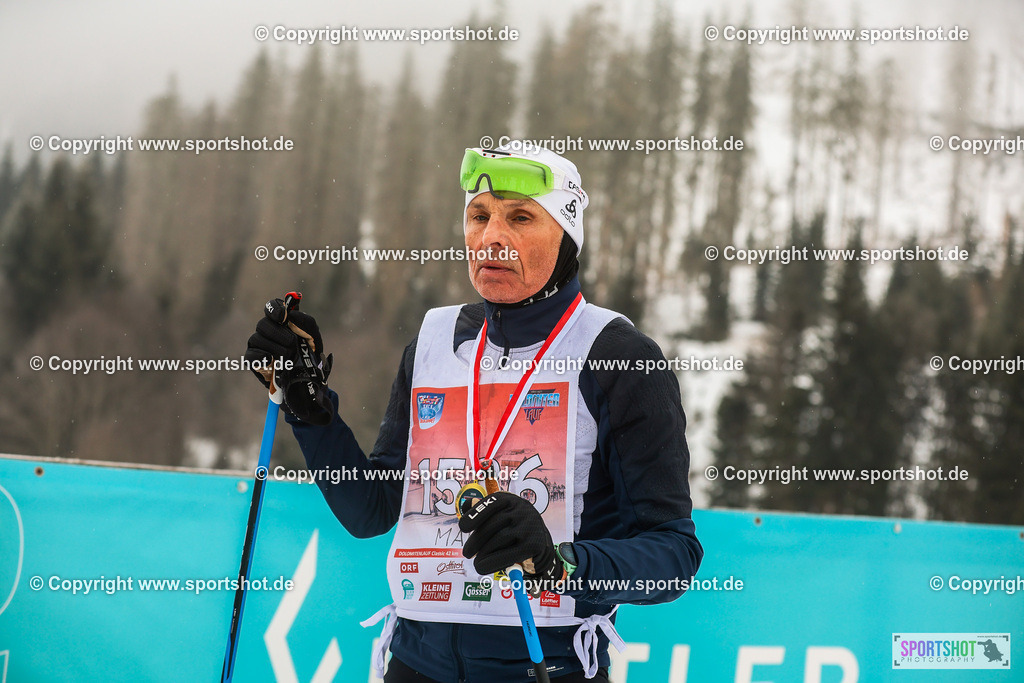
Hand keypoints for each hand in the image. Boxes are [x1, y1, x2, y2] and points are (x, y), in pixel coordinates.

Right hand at [244, 297, 333, 424]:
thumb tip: (290, 315)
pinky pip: (251, 356)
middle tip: (292, 343)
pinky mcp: (254, 361)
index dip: (274, 309)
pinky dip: (261, 357)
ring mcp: (258, 345)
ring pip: (257, 339)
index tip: (283, 316)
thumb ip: (305, 322)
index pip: (271, 307)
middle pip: (263, 324)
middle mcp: (266, 330)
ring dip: (276, 348)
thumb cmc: (308, 353)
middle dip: (279, 333)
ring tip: (288, 357)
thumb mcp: (313, 336)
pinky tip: (270, 360)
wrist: (307, 378)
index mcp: (280, 321)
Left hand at [459, 491, 564, 596]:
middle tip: (467, 553)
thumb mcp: (500, 515)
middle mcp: (521, 510)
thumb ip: (484, 510)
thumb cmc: (513, 528)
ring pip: (499, 540)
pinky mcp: (533, 544)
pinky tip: (484, 567)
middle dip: (476, 541)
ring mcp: (528, 526)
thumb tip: (466, 505)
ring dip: (483, 554)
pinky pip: (509, 555)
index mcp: (510, 500)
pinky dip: (493, 563)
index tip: (463, 527)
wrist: (540, 543)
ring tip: (477, 562)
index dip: (475, 515)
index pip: (491, 504)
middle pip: (492, 525)